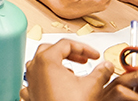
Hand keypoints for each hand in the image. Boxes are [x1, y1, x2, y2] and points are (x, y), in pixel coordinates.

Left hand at [21, 39, 137, 100]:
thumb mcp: (91, 86)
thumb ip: (101, 72)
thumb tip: (107, 66)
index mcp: (46, 60)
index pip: (66, 44)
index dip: (84, 48)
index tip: (94, 56)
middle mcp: (34, 67)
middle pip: (51, 50)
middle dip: (70, 53)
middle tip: (84, 60)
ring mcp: (30, 80)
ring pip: (42, 64)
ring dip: (58, 65)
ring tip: (73, 73)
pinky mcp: (31, 92)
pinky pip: (37, 79)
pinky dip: (48, 78)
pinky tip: (58, 85)